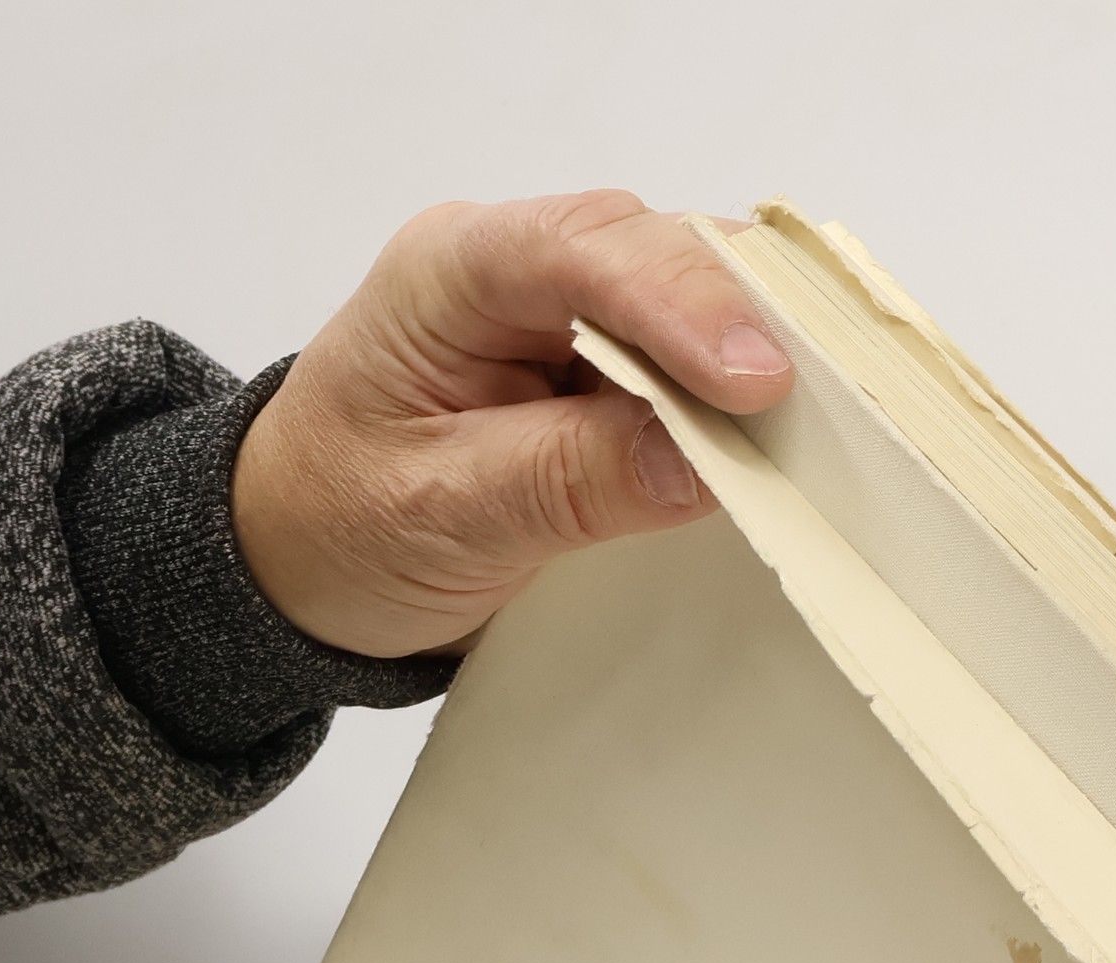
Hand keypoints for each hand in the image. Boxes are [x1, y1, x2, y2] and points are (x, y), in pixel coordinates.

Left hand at [230, 190, 792, 657]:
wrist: (303, 557)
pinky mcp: (602, 361)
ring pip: (686, 292)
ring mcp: (565, 308)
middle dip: (736, 320)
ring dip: (749, 351)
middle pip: (653, 251)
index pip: (580, 252)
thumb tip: (699, 463)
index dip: (679, 307)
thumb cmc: (343, 525)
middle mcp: (516, 264)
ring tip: (811, 422)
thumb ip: (569, 482)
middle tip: (812, 408)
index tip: (756, 381)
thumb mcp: (446, 516)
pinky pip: (688, 351)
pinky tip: (778, 430)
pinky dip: (736, 391)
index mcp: (451, 273)